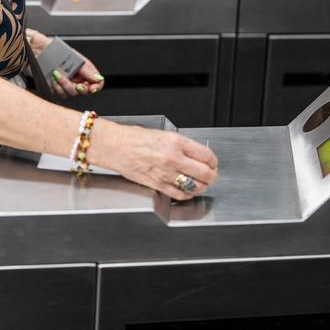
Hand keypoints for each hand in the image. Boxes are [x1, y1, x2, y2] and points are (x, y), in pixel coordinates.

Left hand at [50, 51, 104, 97]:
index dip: (96, 87)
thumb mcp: (76, 59)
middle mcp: (79, 79)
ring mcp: (69, 84)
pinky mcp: (58, 88)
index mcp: (86, 71)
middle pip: (85, 91)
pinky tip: (54, 78)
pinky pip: (60, 93)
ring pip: (72, 93)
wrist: (44, 50)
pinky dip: (57, 86)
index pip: (97, 83)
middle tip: (78, 86)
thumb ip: (88, 71)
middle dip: (81, 89)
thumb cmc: (60, 51)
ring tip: (59, 75)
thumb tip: (98, 79)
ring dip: (65, 85)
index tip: (92, 88)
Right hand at [93, 121, 218, 201]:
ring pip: (195, 186)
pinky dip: (188, 194)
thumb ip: (182, 146)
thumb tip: (198, 156)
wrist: (116, 146)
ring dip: (202, 187)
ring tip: (202, 184)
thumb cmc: (135, 138)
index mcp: (176, 142)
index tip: (213, 163)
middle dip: (211, 176)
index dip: (213, 162)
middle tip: (211, 175)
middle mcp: (173, 158)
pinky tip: (188, 191)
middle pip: (204, 173)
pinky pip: (180, 194)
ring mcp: (165, 173)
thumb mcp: (164, 135)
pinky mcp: (158, 184)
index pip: (206, 155)